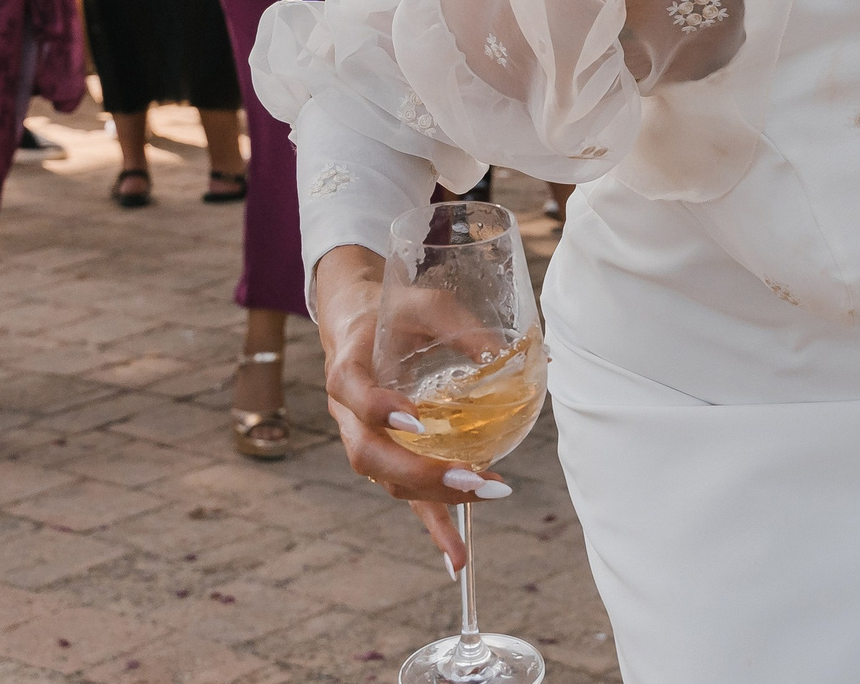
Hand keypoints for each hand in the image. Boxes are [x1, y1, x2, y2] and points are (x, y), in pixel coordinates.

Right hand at [314, 245, 506, 570]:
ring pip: (388, 480)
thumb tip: (512, 355)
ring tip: (489, 493)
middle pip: (371, 455)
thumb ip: (461, 325)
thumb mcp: (424, 302)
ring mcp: (363, 439)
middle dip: (421, 472)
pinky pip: (406, 495)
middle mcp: (347, 412)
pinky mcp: (387, 456)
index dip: (379, 411)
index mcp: (348, 367)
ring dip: (436, 495)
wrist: (353, 320)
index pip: (354, 393)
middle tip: (472, 476)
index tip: (415, 420)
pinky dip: (434, 526)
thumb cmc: (391, 309)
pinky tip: (457, 558)